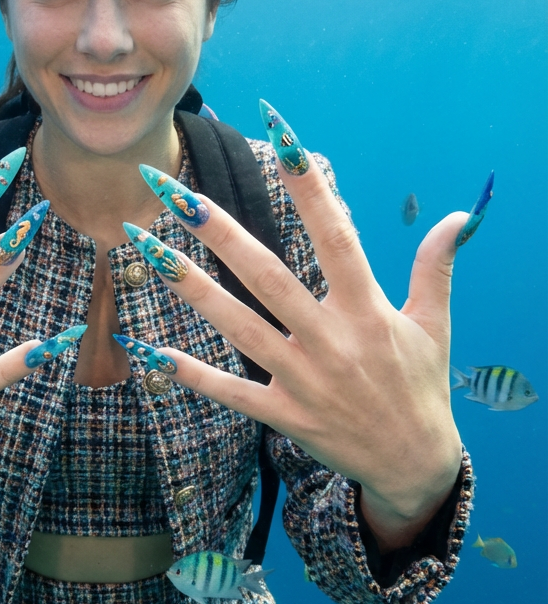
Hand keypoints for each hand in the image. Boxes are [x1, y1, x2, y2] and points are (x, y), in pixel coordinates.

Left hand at [129, 104, 479, 548]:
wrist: (415, 466)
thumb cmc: (421, 388)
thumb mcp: (434, 325)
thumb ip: (434, 268)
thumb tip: (456, 217)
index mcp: (369, 310)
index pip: (336, 235)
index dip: (310, 186)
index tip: (283, 136)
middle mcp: (332, 340)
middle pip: (267, 276)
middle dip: (217, 231)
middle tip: (174, 192)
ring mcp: (304, 380)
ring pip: (238, 327)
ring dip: (189, 288)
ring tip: (145, 249)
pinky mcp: (284, 415)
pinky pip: (229, 391)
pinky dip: (189, 373)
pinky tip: (148, 348)